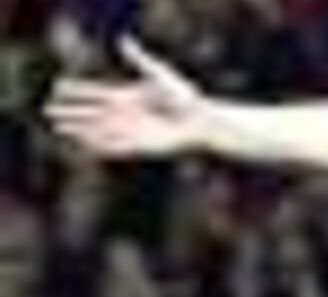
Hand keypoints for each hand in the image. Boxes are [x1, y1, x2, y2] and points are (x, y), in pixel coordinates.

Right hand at [45, 37, 207, 158]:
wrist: (200, 120)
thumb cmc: (184, 96)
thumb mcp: (159, 74)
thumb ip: (139, 59)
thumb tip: (122, 40)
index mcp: (130, 96)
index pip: (97, 93)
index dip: (78, 91)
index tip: (58, 87)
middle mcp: (128, 114)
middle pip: (92, 113)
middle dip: (71, 112)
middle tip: (50, 111)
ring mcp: (132, 130)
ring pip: (98, 130)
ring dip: (78, 129)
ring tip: (58, 128)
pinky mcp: (141, 145)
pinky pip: (114, 147)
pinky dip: (98, 144)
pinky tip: (82, 144)